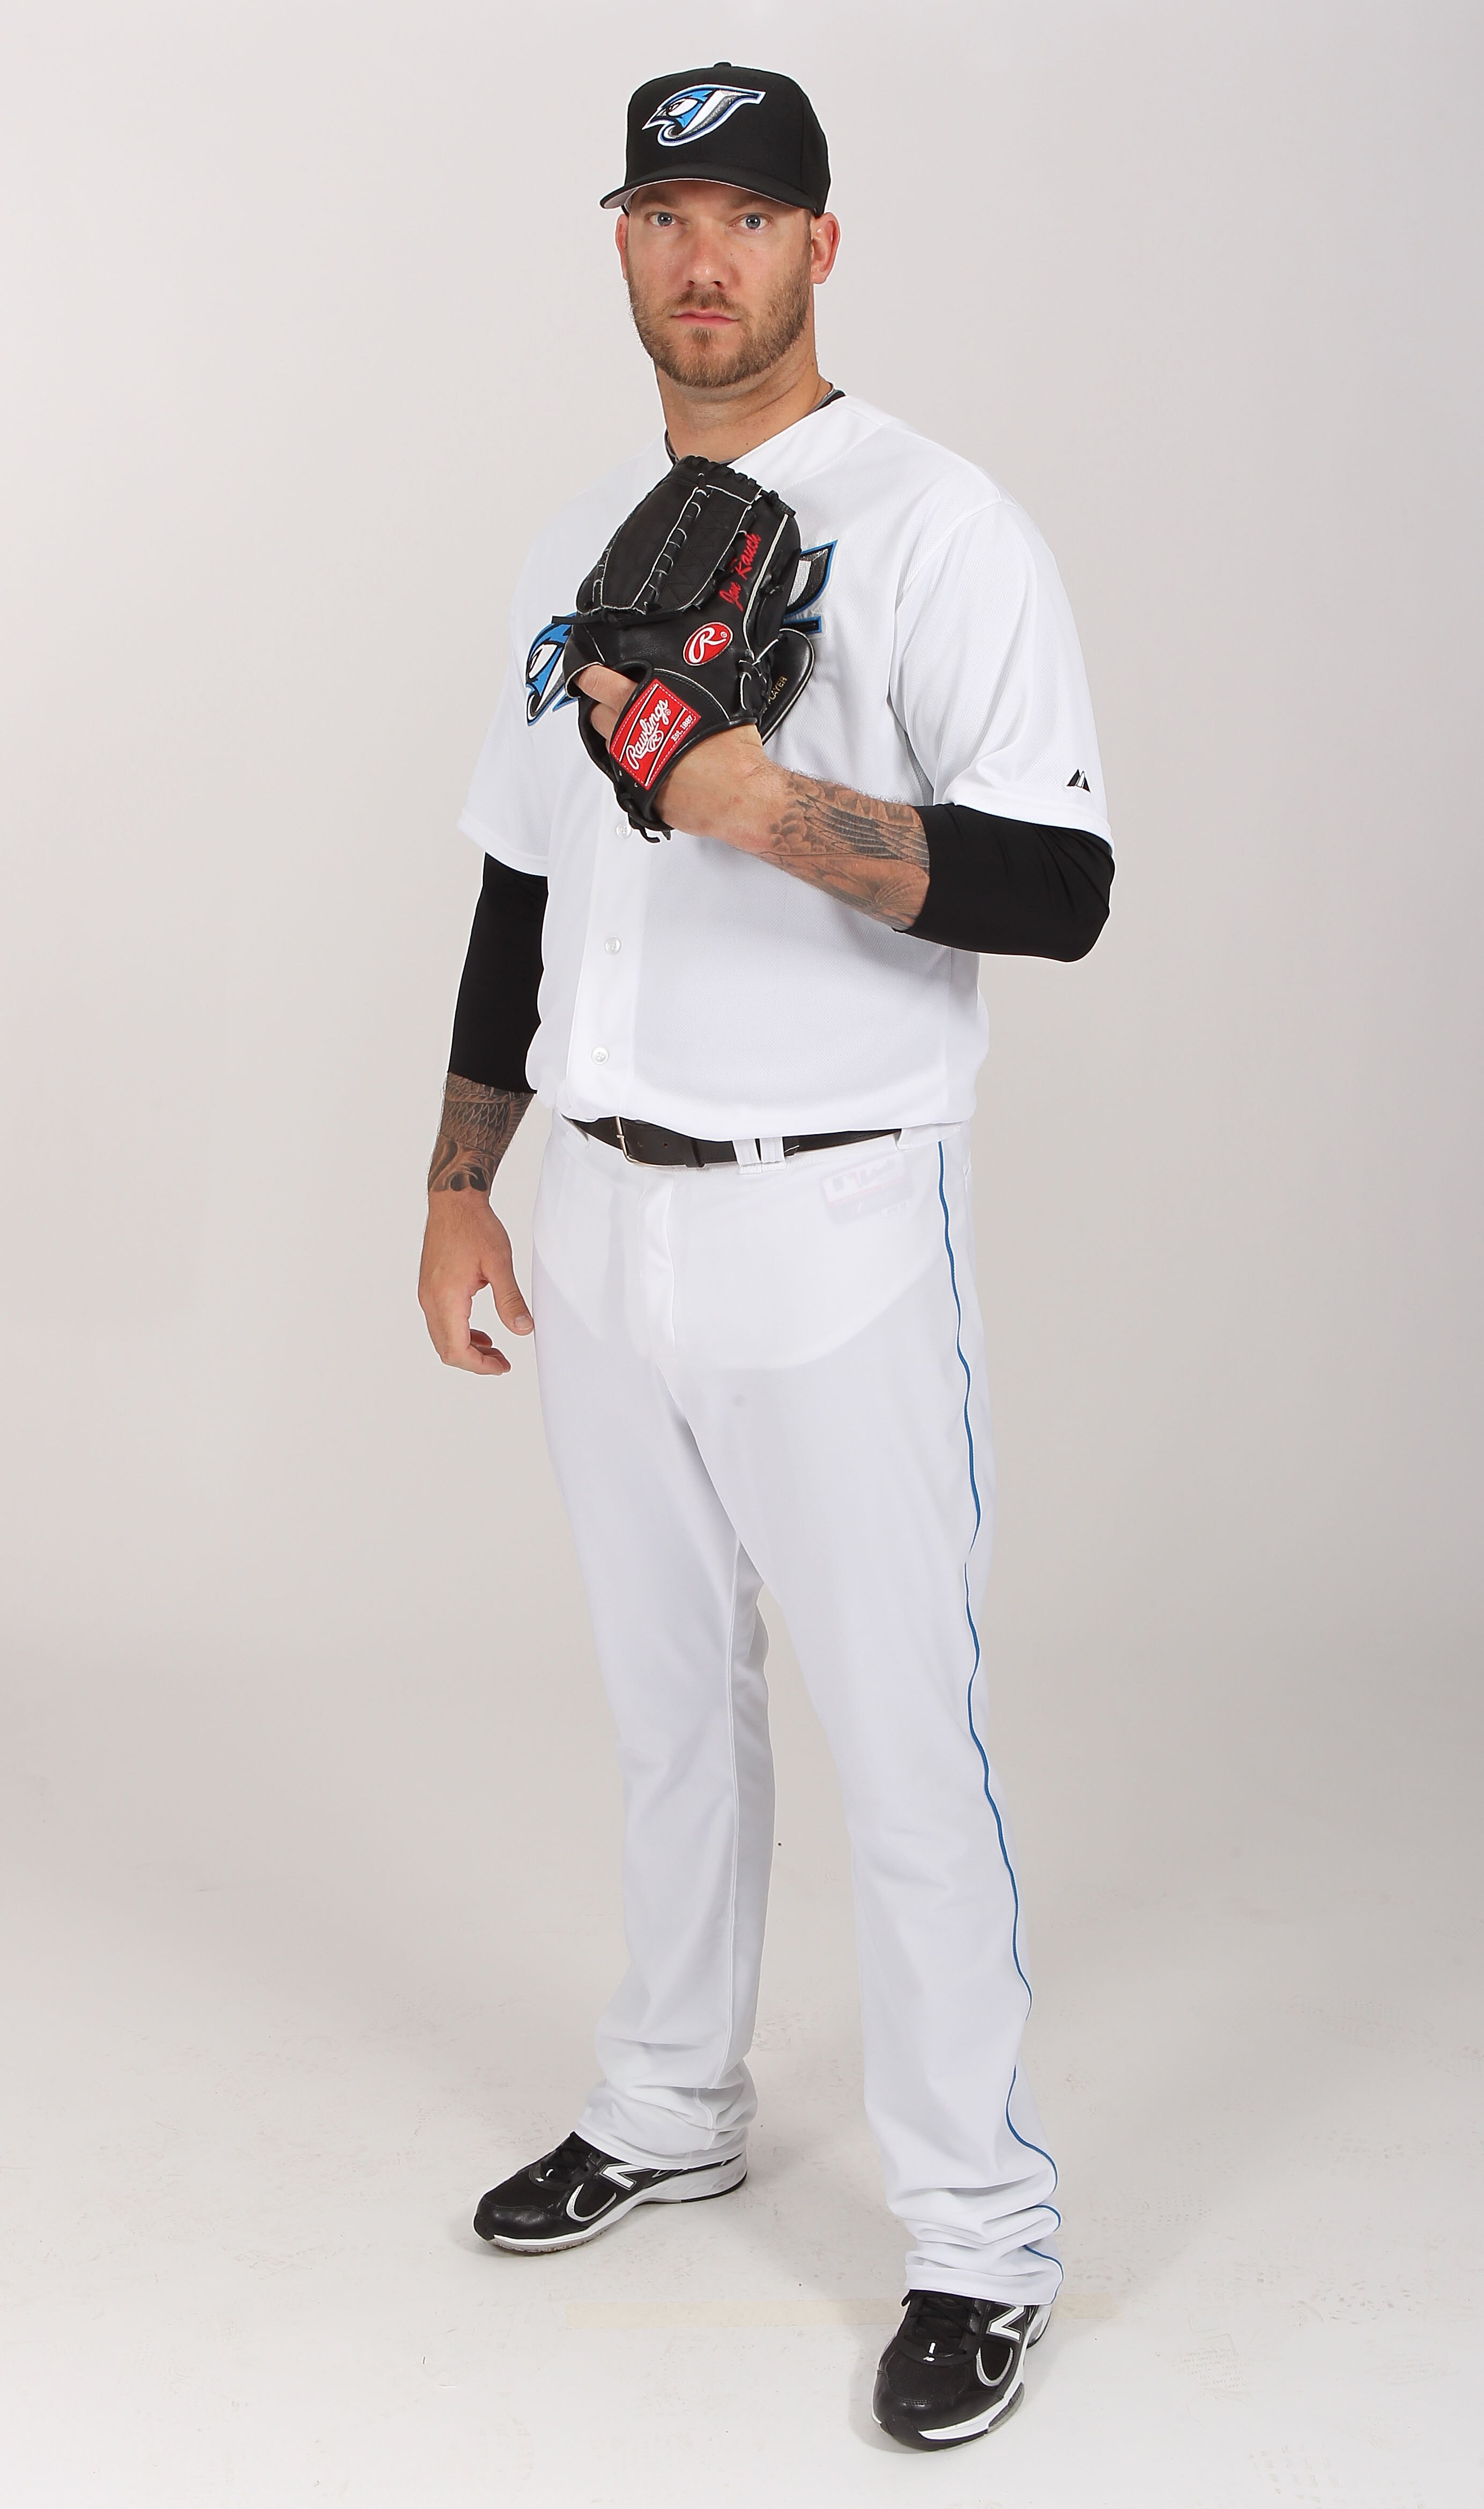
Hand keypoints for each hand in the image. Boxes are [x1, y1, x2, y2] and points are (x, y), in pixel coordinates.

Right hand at [418, 1191, 532, 1375]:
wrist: (454, 1201)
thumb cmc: (475, 1226)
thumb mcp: (499, 1263)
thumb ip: (510, 1300)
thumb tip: (523, 1330)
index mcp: (446, 1297)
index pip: (456, 1350)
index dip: (479, 1365)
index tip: (502, 1366)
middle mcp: (430, 1299)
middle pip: (446, 1349)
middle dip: (474, 1362)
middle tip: (502, 1362)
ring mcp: (426, 1294)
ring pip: (442, 1337)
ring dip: (466, 1348)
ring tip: (494, 1350)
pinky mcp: (429, 1287)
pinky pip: (440, 1322)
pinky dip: (459, 1333)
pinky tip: (480, 1332)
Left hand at [572, 663, 774, 845]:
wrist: (737, 795)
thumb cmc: (732, 752)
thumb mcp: (716, 700)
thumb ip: (692, 688)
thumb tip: (693, 682)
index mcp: (643, 705)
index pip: (600, 683)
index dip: (589, 677)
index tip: (586, 675)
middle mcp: (631, 734)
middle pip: (596, 715)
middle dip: (601, 707)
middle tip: (613, 704)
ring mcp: (632, 764)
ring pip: (609, 745)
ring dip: (619, 737)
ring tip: (641, 734)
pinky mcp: (638, 790)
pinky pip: (627, 773)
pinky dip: (636, 765)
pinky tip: (653, 761)